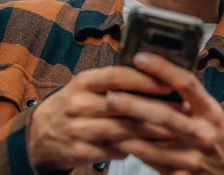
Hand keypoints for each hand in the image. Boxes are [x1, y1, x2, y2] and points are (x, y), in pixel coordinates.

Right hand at [27, 66, 175, 170]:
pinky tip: (153, 146)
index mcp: (84, 81)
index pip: (117, 76)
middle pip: (123, 105)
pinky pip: (114, 150)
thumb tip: (157, 73)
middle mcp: (78, 103)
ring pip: (122, 130)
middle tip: (182, 109)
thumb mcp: (89, 85)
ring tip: (175, 129)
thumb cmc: (77, 103)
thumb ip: (116, 80)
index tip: (169, 84)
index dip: (144, 80)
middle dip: (156, 108)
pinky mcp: (79, 151)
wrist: (41, 134)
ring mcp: (77, 129)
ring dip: (151, 131)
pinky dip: (135, 148)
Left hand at [105, 53, 223, 174]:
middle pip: (164, 115)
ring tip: (104, 120)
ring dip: (125, 131)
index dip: (163, 69)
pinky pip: (150, 162)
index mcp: (211, 111)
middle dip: (134, 104)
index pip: (186, 84)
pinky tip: (116, 142)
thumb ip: (189, 98)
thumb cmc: (217, 134)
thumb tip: (156, 73)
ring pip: (151, 143)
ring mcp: (192, 158)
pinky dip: (132, 151)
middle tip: (111, 95)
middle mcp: (203, 133)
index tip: (140, 57)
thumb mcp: (211, 113)